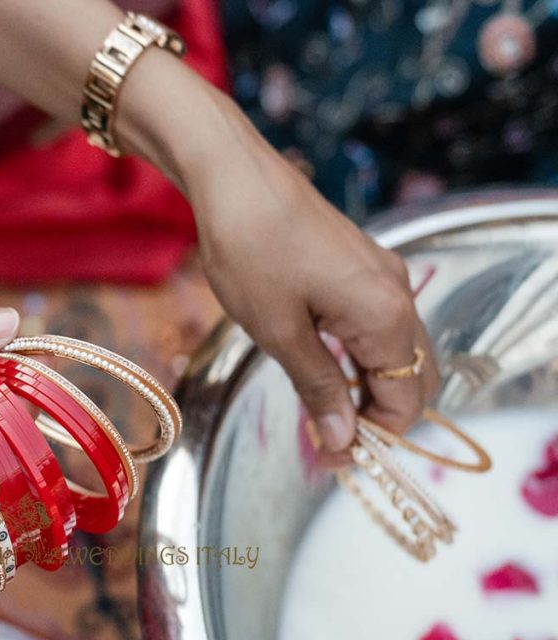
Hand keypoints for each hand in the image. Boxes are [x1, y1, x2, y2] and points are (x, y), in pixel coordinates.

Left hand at [180, 91, 439, 462]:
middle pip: (410, 376)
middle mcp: (398, 293)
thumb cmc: (250, 250)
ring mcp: (382, 275)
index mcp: (388, 313)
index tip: (332, 460)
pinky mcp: (360, 265)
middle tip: (326, 441)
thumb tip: (344, 440)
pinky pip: (374, 323)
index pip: (406, 399)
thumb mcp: (279, 332)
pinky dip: (356, 355)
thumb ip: (319, 387)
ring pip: (393, 350)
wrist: (233, 176)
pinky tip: (320, 366)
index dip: (373, 438)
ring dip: (365, 386)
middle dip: (375, 415)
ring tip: (318, 411)